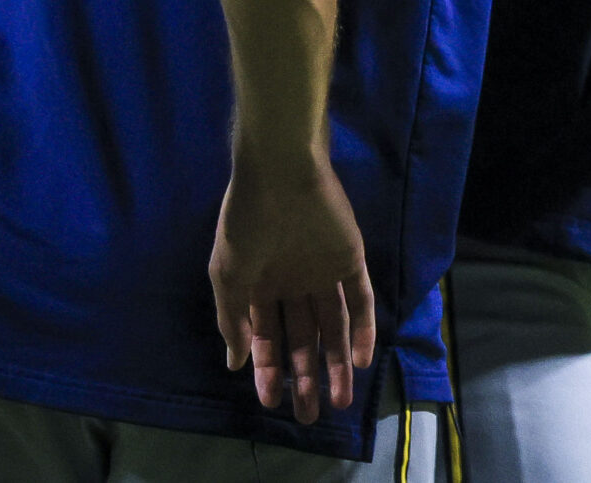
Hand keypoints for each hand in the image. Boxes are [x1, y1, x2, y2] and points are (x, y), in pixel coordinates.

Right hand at [209, 154, 374, 424]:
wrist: (279, 174)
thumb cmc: (246, 223)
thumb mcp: (228, 276)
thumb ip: (232, 320)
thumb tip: (234, 363)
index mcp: (260, 286)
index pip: (268, 337)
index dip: (269, 370)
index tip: (271, 402)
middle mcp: (293, 282)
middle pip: (304, 339)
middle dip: (306, 376)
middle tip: (308, 415)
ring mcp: (323, 271)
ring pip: (335, 326)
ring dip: (337, 362)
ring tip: (339, 400)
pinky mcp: (351, 259)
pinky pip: (361, 300)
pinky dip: (362, 330)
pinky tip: (359, 361)